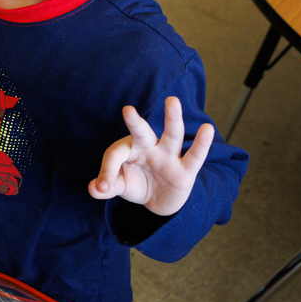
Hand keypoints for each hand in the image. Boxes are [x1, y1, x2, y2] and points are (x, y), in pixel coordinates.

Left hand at [88, 96, 213, 215]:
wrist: (159, 200)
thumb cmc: (137, 183)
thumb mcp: (120, 186)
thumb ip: (106, 186)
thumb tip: (94, 189)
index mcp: (130, 148)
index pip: (116, 154)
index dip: (107, 171)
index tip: (103, 186)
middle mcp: (149, 147)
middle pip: (142, 132)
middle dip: (135, 123)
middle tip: (127, 110)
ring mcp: (169, 156)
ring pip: (171, 135)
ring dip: (172, 119)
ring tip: (172, 101)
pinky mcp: (186, 170)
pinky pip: (194, 156)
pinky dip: (201, 144)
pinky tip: (207, 129)